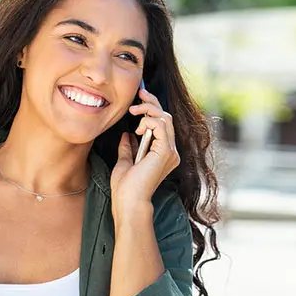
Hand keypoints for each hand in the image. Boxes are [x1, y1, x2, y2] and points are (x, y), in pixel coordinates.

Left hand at [111, 85, 180, 217]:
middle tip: (139, 93)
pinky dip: (150, 121)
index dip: (152, 108)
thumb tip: (127, 135)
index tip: (139, 98)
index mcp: (163, 154)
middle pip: (166, 118)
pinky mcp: (166, 152)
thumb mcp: (124, 161)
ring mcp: (170, 152)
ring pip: (165, 119)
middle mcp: (171, 152)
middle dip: (152, 103)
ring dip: (148, 111)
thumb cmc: (126, 188)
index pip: (162, 125)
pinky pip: (162, 126)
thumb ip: (128, 148)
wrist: (129, 201)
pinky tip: (138, 126)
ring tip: (134, 113)